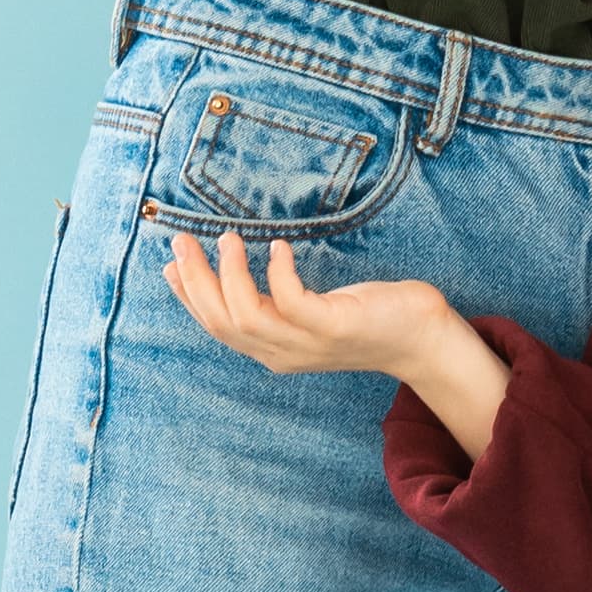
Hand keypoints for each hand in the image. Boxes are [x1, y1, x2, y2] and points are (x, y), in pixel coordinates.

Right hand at [162, 229, 511, 458]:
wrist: (420, 337)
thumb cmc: (364, 316)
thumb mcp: (307, 311)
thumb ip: (272, 301)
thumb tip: (235, 268)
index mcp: (272, 350)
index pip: (217, 327)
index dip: (189, 297)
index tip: (170, 263)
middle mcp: (283, 353)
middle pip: (222, 322)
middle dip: (195, 282)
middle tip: (182, 241)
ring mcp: (308, 343)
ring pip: (247, 316)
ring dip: (228, 275)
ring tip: (227, 238)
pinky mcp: (334, 327)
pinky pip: (292, 302)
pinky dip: (278, 273)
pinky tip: (279, 247)